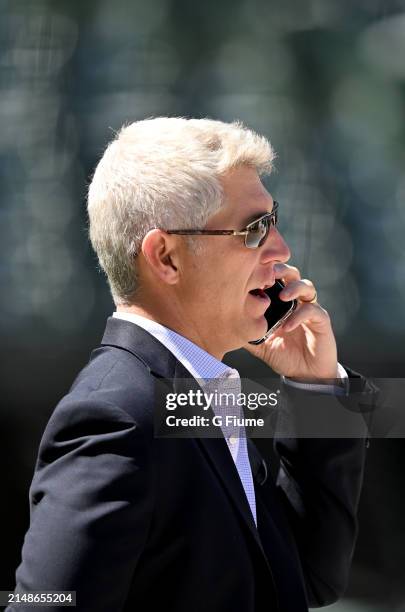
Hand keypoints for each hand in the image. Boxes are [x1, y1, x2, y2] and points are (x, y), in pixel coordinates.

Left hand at [244, 264, 337, 380]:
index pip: (274, 278)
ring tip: (282, 297)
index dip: (265, 271)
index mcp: (280, 302)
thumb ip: (246, 332)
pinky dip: (299, 315)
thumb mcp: (259, 343)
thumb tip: (223, 326)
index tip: (251, 273)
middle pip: (291, 273)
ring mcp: (309, 308)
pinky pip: (312, 311)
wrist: (304, 374)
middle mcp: (296, 301)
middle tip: (269, 275)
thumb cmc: (283, 355)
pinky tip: (287, 326)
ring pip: (306, 286)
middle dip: (280, 270)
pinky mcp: (321, 320)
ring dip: (293, 288)